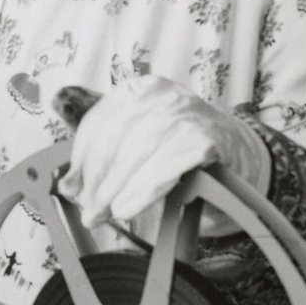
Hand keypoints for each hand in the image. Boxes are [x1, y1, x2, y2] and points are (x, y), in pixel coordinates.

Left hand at [52, 75, 269, 226]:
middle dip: (97, 179)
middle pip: (116, 139)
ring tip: (107, 214)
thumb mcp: (136, 149)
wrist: (237, 156)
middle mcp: (162, 95)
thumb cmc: (176, 153)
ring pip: (138, 152)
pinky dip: (144, 189)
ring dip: (117, 188)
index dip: (81, 161)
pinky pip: (167, 166)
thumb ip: (100, 161)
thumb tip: (67, 187)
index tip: (71, 190)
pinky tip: (128, 207)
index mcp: (137, 90)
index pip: (98, 124)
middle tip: (89, 211)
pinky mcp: (208, 138)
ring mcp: (187, 112)